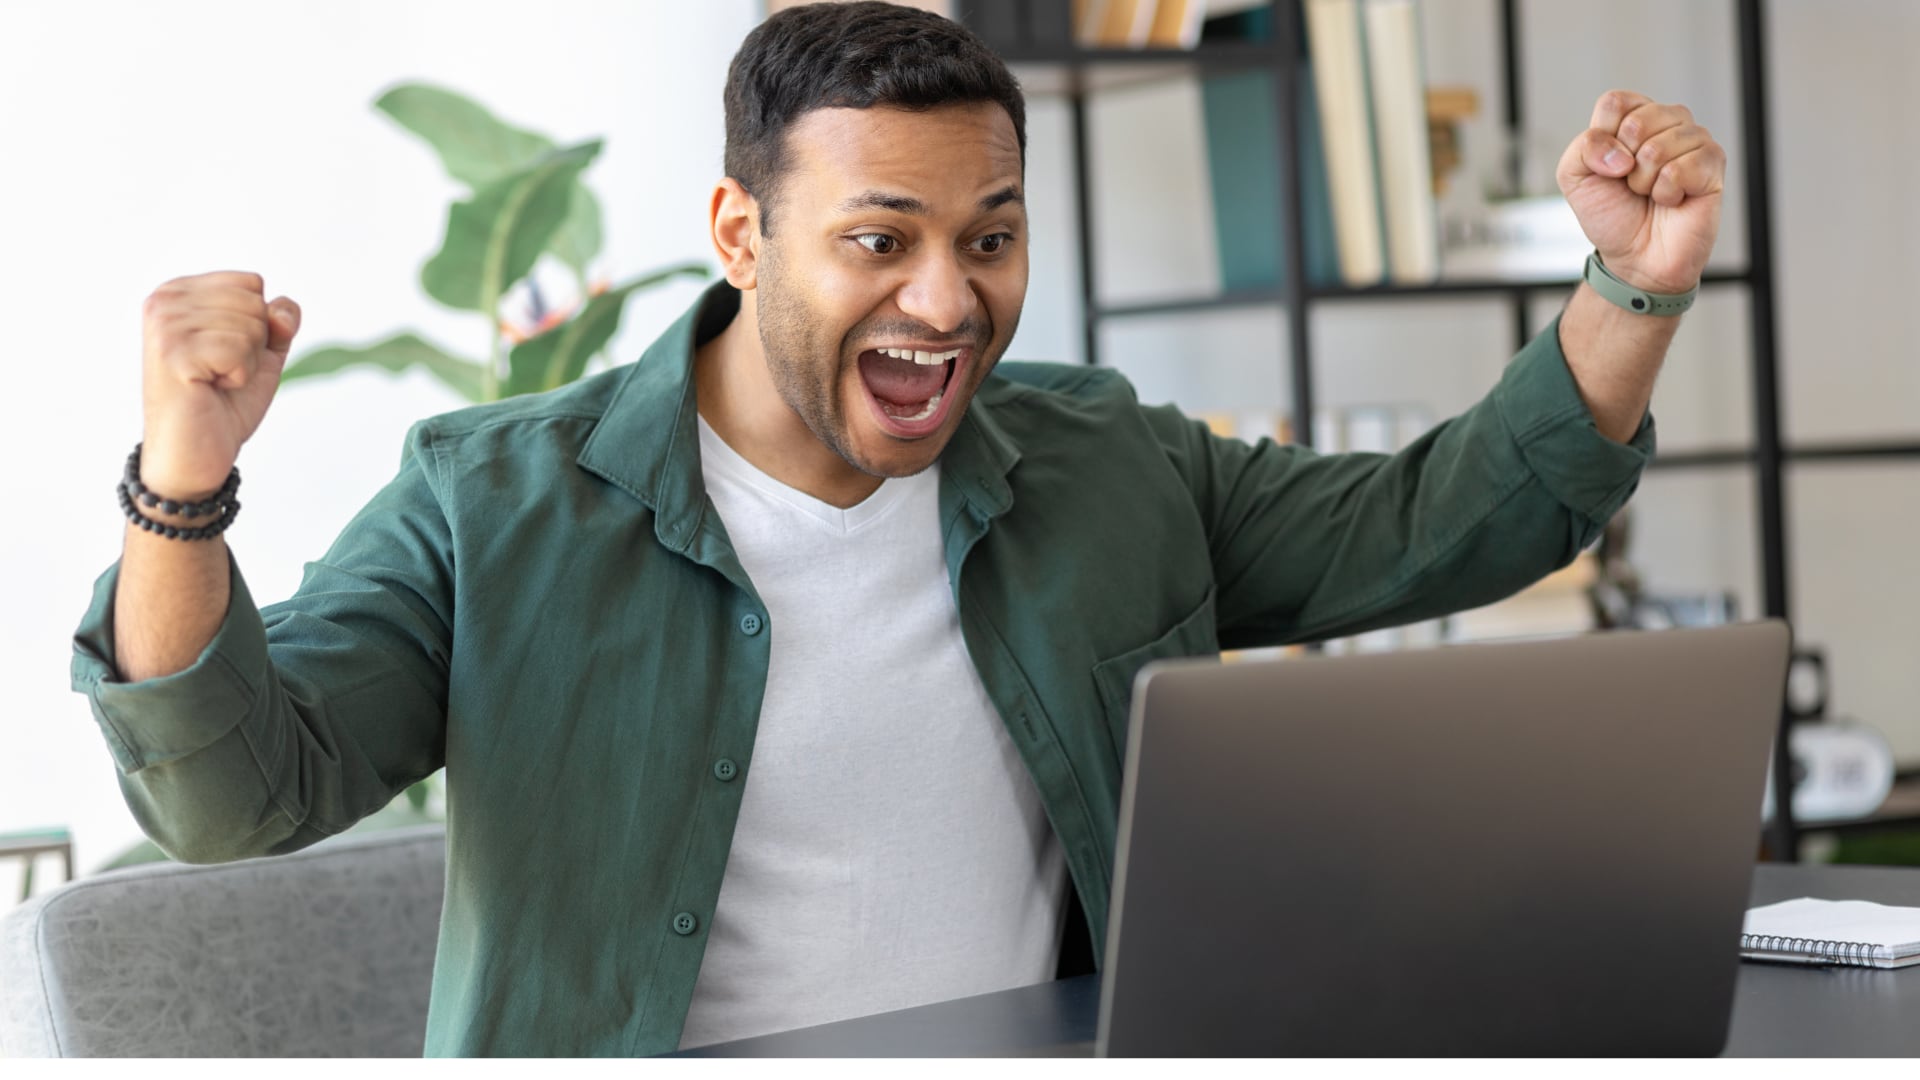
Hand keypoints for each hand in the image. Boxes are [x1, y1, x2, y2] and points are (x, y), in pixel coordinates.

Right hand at [140, 271, 300, 498]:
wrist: (196, 451)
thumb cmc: (224, 401)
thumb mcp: (262, 353)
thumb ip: (278, 321)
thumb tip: (281, 311)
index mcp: (179, 291)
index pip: (251, 282)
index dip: (258, 324)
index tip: (227, 352)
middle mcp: (164, 300)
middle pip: (253, 302)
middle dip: (253, 345)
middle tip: (221, 372)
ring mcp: (164, 324)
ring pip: (250, 325)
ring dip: (245, 363)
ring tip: (214, 381)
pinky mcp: (171, 351)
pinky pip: (239, 349)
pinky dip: (238, 376)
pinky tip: (211, 388)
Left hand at [1556, 90, 1726, 294]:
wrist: (1636, 257)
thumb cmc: (1611, 216)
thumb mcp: (1575, 178)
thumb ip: (1583, 147)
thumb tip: (1621, 152)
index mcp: (1633, 119)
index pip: (1616, 102)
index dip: (1604, 139)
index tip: (1607, 167)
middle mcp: (1666, 123)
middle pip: (1638, 120)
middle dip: (1624, 163)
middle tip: (1631, 184)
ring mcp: (1693, 141)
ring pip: (1660, 144)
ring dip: (1645, 180)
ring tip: (1651, 194)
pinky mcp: (1713, 164)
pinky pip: (1683, 167)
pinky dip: (1668, 191)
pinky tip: (1672, 200)